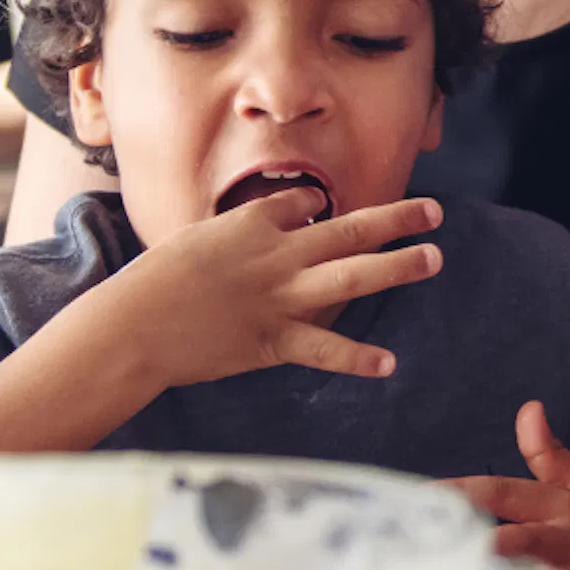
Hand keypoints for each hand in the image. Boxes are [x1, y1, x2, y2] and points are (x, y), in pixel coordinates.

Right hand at [94, 191, 443, 388]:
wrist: (134, 325)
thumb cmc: (153, 282)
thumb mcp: (196, 238)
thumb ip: (241, 228)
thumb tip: (283, 214)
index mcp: (253, 224)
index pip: (305, 206)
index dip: (322, 208)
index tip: (332, 212)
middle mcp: (277, 255)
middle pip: (348, 229)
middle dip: (395, 219)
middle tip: (435, 212)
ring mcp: (280, 298)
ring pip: (351, 277)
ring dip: (397, 267)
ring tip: (435, 259)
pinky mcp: (273, 340)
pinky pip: (324, 348)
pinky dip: (357, 358)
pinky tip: (390, 363)